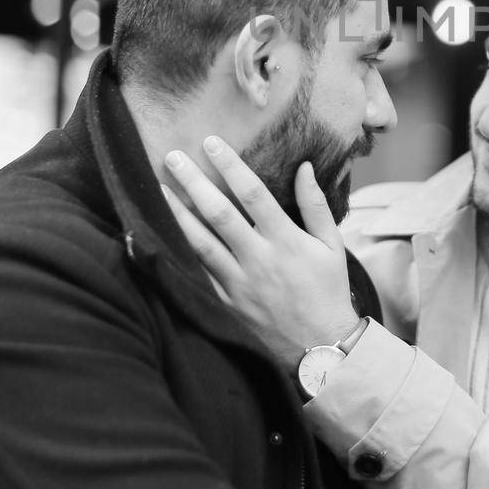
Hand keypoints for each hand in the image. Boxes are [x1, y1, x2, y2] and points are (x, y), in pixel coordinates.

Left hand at [160, 140, 358, 361]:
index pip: (253, 194)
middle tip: (172, 157)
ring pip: (200, 242)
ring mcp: (238, 282)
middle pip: (218, 213)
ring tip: (157, 189)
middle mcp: (258, 258)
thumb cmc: (327, 289)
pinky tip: (162, 233)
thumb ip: (315, 204)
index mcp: (285, 240)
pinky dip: (178, 251)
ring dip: (177, 213)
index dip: (230, 166)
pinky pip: (197, 272)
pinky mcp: (225, 300)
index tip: (210, 143)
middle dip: (193, 182)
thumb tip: (305, 166)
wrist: (319, 345)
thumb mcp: (331, 244)